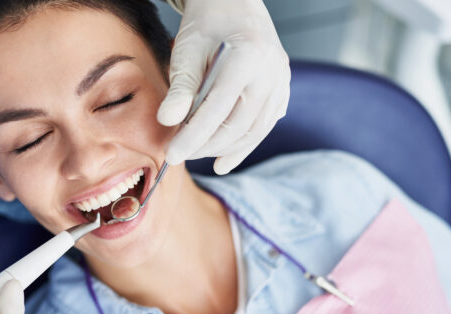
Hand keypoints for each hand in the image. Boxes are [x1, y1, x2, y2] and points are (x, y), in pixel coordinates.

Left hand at [159, 0, 290, 174]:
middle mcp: (272, 71)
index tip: (172, 155)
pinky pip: (264, 126)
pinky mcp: (282, 91)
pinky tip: (223, 160)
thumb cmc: (207, 25)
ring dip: (224, 149)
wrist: (233, 6)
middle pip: (238, 125)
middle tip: (181, 154)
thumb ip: (180, 88)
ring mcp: (282, 82)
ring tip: (198, 155)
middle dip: (207, 146)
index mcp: (248, 57)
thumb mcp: (186, 51)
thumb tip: (168, 122)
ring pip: (254, 130)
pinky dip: (244, 145)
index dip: (193, 137)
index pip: (217, 110)